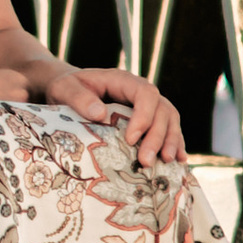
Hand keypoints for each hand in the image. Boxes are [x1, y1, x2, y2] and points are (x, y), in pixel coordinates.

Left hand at [25, 58, 186, 165]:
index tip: (130, 139)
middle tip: (146, 161)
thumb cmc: (66, 88)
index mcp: (122, 80)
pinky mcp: (147, 121)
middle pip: (162, 109)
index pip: (145, 93)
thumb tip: (100, 113)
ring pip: (170, 119)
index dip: (143, 116)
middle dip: (158, 136)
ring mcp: (146, 106)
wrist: (69, 91)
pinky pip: (168, 129)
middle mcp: (139, 92)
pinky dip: (175, 143)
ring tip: (166, 162)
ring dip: (171, 141)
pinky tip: (178, 161)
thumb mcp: (64, 89)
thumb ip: (78, 98)